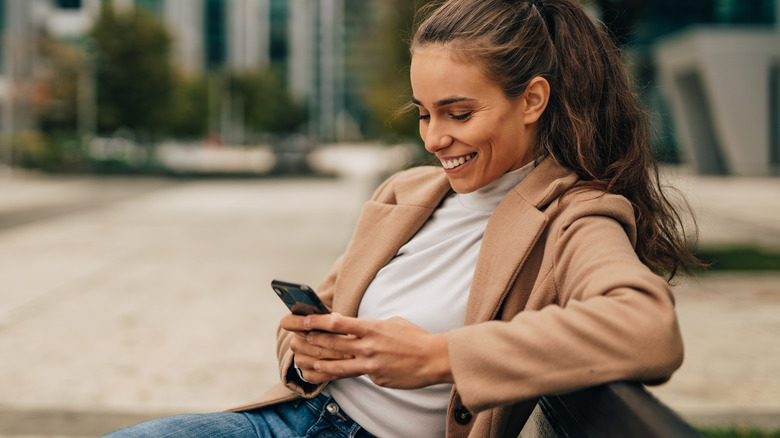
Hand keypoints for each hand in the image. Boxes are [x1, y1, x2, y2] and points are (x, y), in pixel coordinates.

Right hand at [280, 313, 349, 383]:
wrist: (330, 350)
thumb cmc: (332, 332)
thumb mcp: (330, 322)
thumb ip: (329, 319)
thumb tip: (334, 318)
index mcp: (297, 327)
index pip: (288, 322)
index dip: (297, 322)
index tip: (309, 322)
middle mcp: (295, 344)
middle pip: (311, 343)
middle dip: (332, 344)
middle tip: (351, 345)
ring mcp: (299, 360)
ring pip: (317, 360)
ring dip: (336, 359)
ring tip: (351, 356)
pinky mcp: (305, 374)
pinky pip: (319, 375)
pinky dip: (333, 372)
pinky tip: (345, 368)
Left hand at [297, 313, 453, 388]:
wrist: (435, 359)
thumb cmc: (414, 338)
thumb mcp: (391, 323)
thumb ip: (370, 326)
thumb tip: (355, 329)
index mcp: (372, 328)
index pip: (336, 323)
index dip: (314, 322)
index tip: (301, 320)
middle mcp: (368, 347)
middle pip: (331, 344)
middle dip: (310, 341)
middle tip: (296, 338)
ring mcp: (371, 366)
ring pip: (337, 366)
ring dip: (319, 362)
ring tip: (306, 361)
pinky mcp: (376, 379)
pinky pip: (358, 375)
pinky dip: (346, 372)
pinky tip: (334, 372)